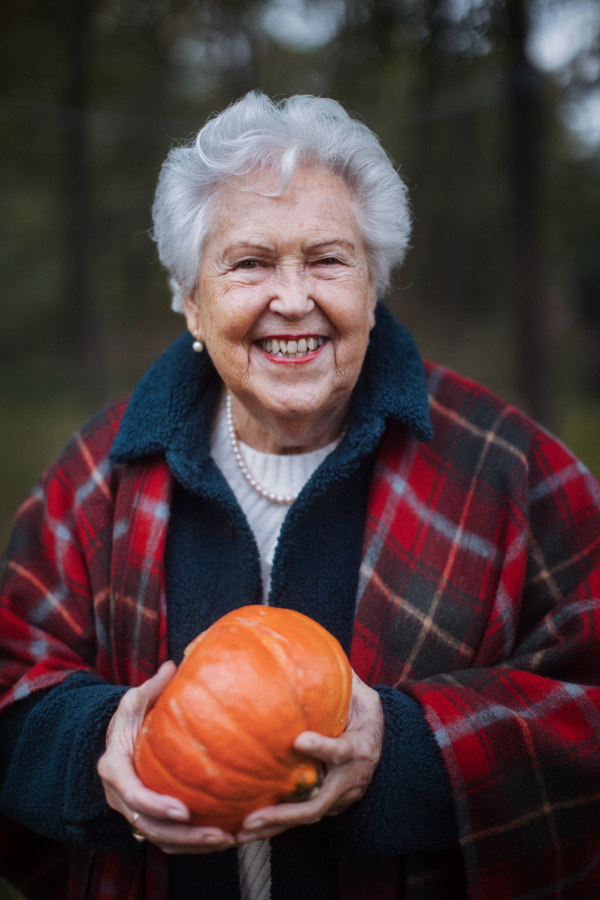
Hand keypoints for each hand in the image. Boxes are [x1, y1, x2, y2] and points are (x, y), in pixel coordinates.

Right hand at [97, 662, 235, 853]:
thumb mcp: (134, 699)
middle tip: (219, 834)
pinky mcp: (148, 818)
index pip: (134, 795)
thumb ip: (152, 687)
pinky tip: (224, 837)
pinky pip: (169, 839)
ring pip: (161, 839)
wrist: (117, 739)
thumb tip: (173, 665)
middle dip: (185, 836)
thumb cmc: (129, 717)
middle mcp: (120, 796)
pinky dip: (193, 844)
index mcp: (114, 768)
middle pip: (150, 827)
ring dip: (193, 844)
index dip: (157, 805)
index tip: (184, 811)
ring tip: (228, 839)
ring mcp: (133, 811)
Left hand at [236, 670, 383, 842]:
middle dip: (286, 811)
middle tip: (256, 813)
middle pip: (318, 801)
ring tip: (242, 829)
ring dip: (274, 825)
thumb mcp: (361, 693)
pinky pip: (299, 819)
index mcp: (359, 747)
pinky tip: (242, 827)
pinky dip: (273, 826)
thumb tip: (307, 644)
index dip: (323, 748)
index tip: (299, 741)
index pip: (341, 750)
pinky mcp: (325, 806)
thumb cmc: (364, 714)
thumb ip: (339, 674)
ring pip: (305, 817)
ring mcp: (338, 798)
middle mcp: (348, 779)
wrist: (384, 749)